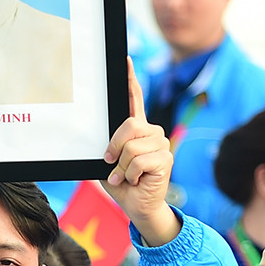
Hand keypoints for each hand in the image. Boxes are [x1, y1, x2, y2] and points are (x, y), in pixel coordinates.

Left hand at [103, 59, 178, 245]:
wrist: (136, 205)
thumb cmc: (121, 182)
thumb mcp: (108, 161)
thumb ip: (108, 145)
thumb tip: (98, 139)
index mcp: (137, 128)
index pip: (135, 97)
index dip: (130, 78)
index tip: (126, 60)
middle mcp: (152, 131)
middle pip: (128, 125)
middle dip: (114, 149)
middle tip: (113, 165)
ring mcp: (161, 143)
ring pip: (131, 147)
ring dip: (122, 167)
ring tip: (126, 176)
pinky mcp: (166, 158)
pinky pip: (138, 162)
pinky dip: (130, 175)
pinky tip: (135, 181)